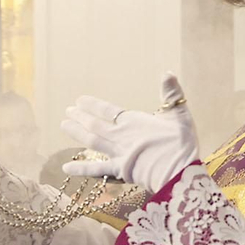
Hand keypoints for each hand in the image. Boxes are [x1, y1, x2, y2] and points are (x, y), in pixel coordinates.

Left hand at [60, 74, 199, 194]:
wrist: (179, 170)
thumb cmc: (180, 143)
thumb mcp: (179, 115)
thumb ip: (171, 94)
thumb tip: (168, 72)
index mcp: (133, 121)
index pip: (108, 110)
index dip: (93, 105)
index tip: (79, 100)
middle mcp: (121, 136)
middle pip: (95, 125)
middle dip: (80, 117)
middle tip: (67, 112)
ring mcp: (118, 153)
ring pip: (92, 141)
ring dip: (77, 133)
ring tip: (64, 126)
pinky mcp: (119, 172)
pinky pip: (96, 170)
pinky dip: (80, 168)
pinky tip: (65, 167)